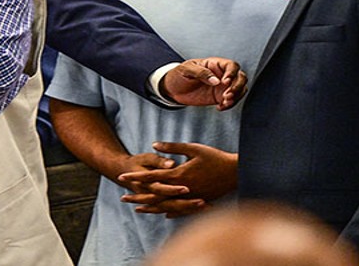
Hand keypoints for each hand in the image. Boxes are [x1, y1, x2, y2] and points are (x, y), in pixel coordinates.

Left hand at [118, 141, 237, 217]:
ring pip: (166, 205)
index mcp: (179, 175)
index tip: (122, 177)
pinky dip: (170, 211)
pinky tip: (163, 214)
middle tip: (122, 198)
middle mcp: (182, 189)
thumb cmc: (214, 158)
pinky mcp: (199, 202)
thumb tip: (153, 144)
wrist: (236, 173)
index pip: (152, 177)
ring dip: (151, 207)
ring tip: (137, 208)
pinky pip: (181, 210)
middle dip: (138, 195)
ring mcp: (190, 198)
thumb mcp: (192, 148)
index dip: (136, 177)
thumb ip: (172, 147)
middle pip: (155, 195)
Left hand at [160, 57, 247, 109]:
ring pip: (240, 89)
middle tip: (227, 95)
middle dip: (237, 87)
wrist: (173, 89)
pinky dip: (230, 104)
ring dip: (236, 96)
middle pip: (241, 77)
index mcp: (214, 64)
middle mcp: (222, 74)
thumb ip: (201, 73)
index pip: (231, 65)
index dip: (232, 73)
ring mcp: (222, 86)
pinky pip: (232, 100)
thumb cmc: (179, 75)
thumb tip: (216, 81)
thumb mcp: (186, 70)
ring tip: (224, 102)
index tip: (225, 82)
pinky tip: (220, 107)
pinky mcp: (220, 97)